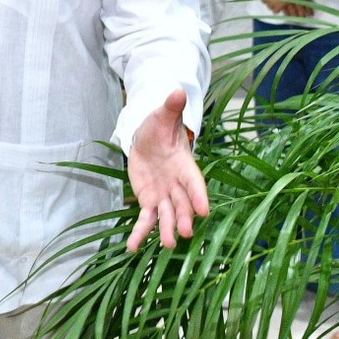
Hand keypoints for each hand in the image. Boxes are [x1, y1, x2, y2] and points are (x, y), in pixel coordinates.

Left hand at [126, 88, 209, 249]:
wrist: (147, 137)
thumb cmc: (159, 127)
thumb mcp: (163, 116)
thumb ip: (171, 108)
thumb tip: (177, 90)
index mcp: (184, 165)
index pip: (194, 181)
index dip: (199, 195)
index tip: (205, 209)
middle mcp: (177, 184)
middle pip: (183, 203)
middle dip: (184, 217)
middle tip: (186, 233)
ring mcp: (164, 194)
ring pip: (167, 215)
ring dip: (168, 229)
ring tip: (168, 245)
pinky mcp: (149, 200)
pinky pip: (146, 219)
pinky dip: (140, 233)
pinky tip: (132, 248)